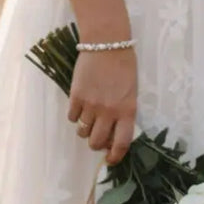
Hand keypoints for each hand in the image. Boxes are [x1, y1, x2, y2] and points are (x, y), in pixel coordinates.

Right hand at [67, 42, 137, 166]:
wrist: (107, 43)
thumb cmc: (124, 66)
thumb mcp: (131, 92)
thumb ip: (123, 112)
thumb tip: (111, 132)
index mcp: (127, 110)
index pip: (121, 143)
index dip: (115, 156)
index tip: (111, 160)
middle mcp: (108, 111)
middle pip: (96, 142)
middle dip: (96, 144)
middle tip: (97, 135)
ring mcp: (90, 105)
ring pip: (82, 132)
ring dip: (85, 129)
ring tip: (88, 117)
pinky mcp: (76, 96)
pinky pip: (72, 117)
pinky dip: (75, 116)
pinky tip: (80, 105)